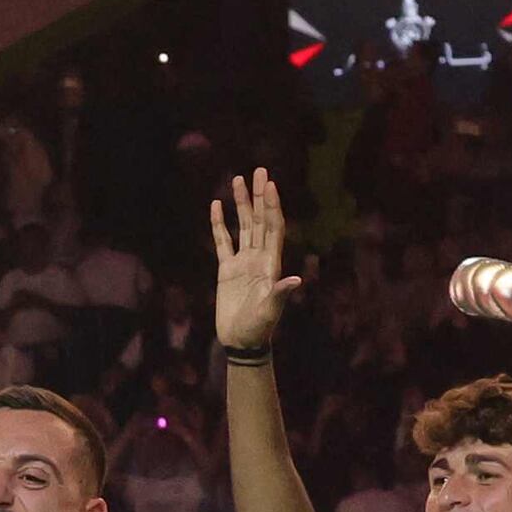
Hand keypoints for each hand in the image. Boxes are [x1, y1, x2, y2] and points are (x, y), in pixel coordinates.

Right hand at [208, 172, 296, 350]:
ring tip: (237, 179)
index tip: (270, 184)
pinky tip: (216, 206)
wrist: (242, 341)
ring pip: (243, 225)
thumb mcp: (270, 311)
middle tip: (259, 170)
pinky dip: (219, 224)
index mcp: (271, 263)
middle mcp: (259, 257)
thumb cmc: (259, 328)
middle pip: (260, 219)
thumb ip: (280, 293)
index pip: (273, 227)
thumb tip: (295, 280)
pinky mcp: (226, 269)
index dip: (273, 206)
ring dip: (242, 203)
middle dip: (260, 195)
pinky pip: (222, 241)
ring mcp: (242, 261)